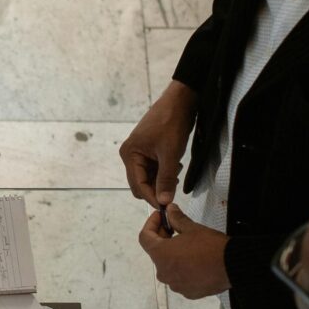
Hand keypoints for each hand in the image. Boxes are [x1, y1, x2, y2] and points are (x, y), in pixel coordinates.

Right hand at [119, 82, 195, 204]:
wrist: (179, 102)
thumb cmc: (171, 124)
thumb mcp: (170, 154)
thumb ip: (166, 179)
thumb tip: (164, 201)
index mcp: (129, 155)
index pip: (138, 185)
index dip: (152, 197)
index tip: (167, 207)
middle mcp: (130, 155)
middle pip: (141, 183)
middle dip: (156, 188)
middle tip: (173, 188)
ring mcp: (139, 152)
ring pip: (149, 177)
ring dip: (162, 179)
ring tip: (175, 171)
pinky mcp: (148, 150)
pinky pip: (153, 169)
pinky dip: (164, 172)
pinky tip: (174, 166)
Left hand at [139, 201, 228, 300]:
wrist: (233, 266)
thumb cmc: (210, 246)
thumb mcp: (192, 228)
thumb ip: (177, 219)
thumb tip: (170, 210)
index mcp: (161, 255)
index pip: (144, 238)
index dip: (151, 224)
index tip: (160, 217)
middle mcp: (164, 272)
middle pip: (156, 253)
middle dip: (163, 239)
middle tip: (175, 228)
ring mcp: (175, 285)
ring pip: (168, 267)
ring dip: (173, 255)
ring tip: (188, 246)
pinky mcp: (188, 292)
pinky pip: (180, 278)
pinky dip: (183, 269)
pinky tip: (196, 262)